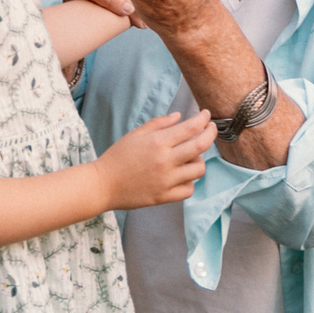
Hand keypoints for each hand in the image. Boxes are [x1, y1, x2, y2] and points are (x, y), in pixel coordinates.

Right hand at [94, 109, 217, 209]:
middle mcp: (165, 161)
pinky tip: (182, 176)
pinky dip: (189, 182)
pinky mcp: (164, 197)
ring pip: (199, 169)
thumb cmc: (117, 157)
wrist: (102, 185)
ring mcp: (166, 181)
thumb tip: (180, 116)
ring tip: (189, 157)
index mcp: (158, 142)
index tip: (206, 115)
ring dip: (198, 160)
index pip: (190, 128)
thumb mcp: (136, 134)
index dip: (203, 120)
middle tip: (210, 129)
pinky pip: (189, 189)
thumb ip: (159, 123)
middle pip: (201, 147)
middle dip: (210, 134)